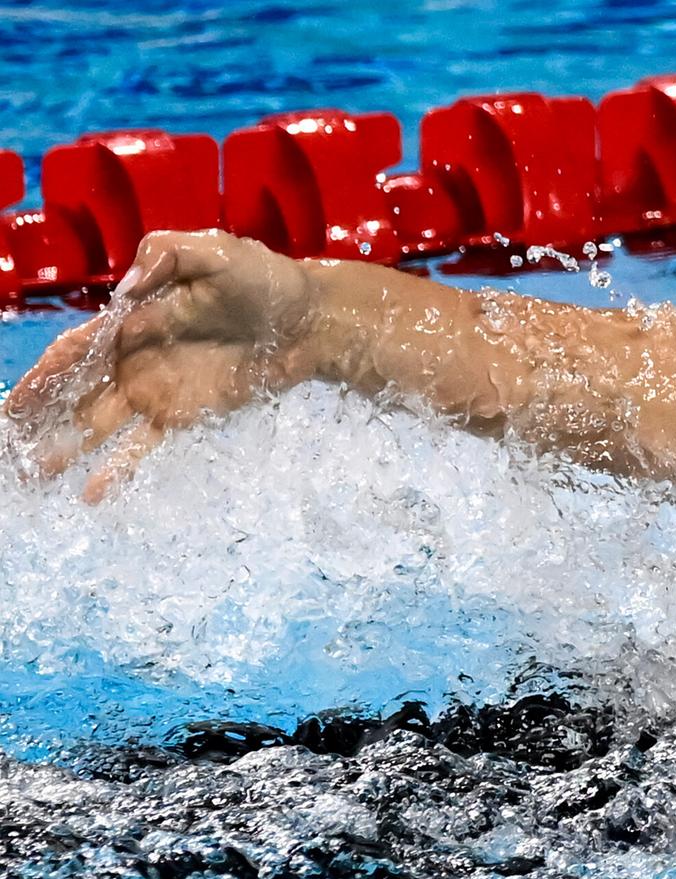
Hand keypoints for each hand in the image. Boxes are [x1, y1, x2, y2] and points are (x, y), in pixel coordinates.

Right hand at [6, 230, 324, 499]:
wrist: (310, 320)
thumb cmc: (263, 280)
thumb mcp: (213, 250)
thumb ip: (164, 257)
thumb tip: (126, 292)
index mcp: (130, 320)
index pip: (74, 350)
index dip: (42, 375)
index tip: (14, 404)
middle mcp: (133, 359)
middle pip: (73, 392)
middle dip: (38, 415)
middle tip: (7, 443)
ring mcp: (156, 390)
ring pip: (96, 424)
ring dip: (63, 448)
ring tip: (32, 475)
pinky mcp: (184, 415)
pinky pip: (142, 447)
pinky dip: (116, 470)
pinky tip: (91, 495)